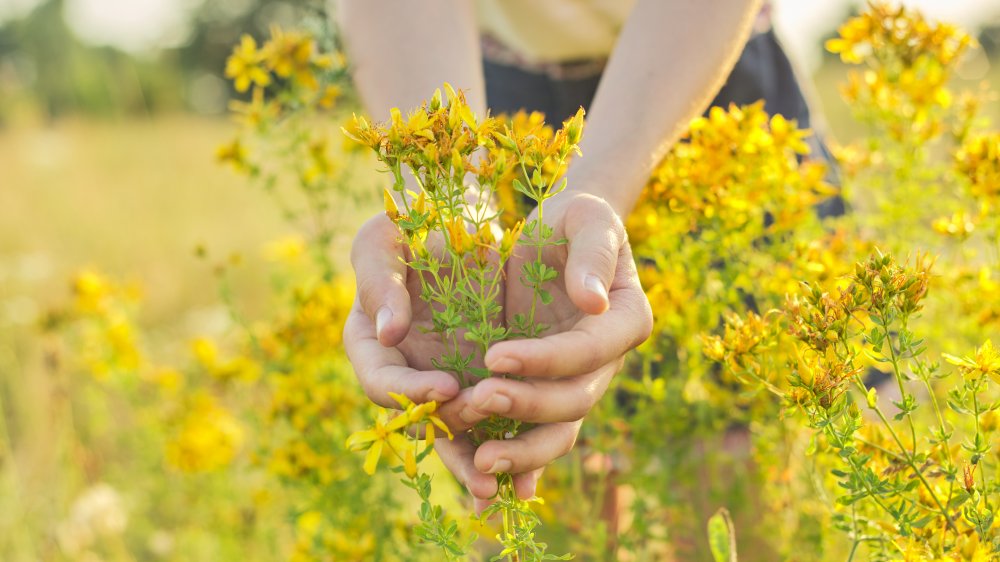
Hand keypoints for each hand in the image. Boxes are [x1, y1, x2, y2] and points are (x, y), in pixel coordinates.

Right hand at [342, 212, 504, 502]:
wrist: (463, 225)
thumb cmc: (411, 224)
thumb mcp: (385, 238)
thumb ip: (379, 280)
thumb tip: (388, 333)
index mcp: (369, 343)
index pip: (380, 380)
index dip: (409, 391)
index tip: (446, 386)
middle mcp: (403, 372)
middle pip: (417, 418)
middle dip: (448, 429)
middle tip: (483, 423)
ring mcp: (441, 381)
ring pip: (454, 433)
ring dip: (472, 459)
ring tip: (495, 482)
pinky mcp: (480, 383)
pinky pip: (491, 424)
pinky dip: (504, 449)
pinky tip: (523, 480)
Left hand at [435, 192, 652, 510]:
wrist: (556, 236)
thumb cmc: (575, 221)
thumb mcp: (587, 220)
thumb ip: (593, 256)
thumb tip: (594, 302)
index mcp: (625, 321)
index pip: (587, 351)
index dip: (546, 360)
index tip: (495, 355)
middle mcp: (605, 362)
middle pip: (574, 400)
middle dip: (528, 406)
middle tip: (478, 400)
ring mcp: (575, 383)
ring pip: (558, 432)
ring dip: (522, 450)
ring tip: (480, 463)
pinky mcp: (544, 391)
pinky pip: (531, 433)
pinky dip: (513, 459)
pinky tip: (480, 477)